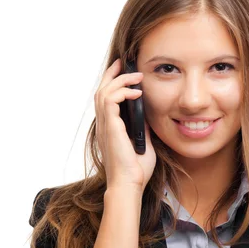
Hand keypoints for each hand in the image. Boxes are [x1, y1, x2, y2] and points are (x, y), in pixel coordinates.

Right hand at [94, 58, 156, 193]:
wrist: (130, 184)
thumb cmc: (135, 170)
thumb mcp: (143, 144)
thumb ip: (142, 130)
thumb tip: (147, 118)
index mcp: (110, 128)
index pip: (106, 99)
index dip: (112, 83)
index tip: (123, 72)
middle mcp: (104, 124)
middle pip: (101, 90)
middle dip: (112, 74)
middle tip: (123, 63)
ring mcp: (105, 125)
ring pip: (103, 91)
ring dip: (119, 80)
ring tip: (135, 76)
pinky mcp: (111, 127)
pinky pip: (111, 100)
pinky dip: (123, 92)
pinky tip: (137, 92)